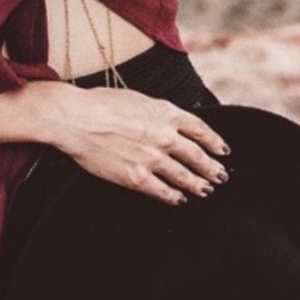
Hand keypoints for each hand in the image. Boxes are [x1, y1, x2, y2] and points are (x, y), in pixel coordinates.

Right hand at [45, 84, 230, 204]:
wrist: (77, 118)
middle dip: (211, 167)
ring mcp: (152, 158)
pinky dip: (174, 196)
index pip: (201, 129)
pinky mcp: (136, 177)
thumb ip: (158, 113)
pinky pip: (162, 191)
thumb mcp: (138, 99)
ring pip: (184, 176)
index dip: (214, 142)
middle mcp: (165, 136)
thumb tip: (171, 121)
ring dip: (198, 184)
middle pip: (197, 156)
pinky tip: (179, 199)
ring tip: (206, 189)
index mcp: (166, 113)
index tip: (222, 150)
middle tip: (221, 175)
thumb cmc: (100, 104)